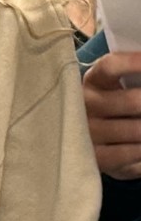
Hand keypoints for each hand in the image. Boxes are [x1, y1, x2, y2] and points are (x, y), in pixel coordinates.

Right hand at [82, 52, 140, 179]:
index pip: (111, 66)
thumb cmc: (116, 108)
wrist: (94, 141)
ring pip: (136, 130)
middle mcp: (84, 104)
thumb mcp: (119, 89)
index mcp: (93, 80)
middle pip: (133, 101)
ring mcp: (87, 132)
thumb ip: (134, 81)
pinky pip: (132, 153)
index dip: (135, 63)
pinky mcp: (95, 157)